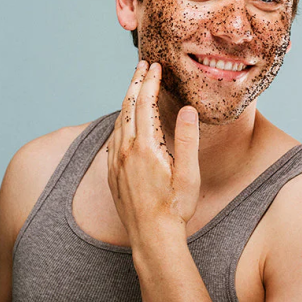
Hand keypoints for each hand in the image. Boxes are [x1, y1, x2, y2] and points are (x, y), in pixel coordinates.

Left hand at [106, 61, 200, 241]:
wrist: (151, 237)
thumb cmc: (175, 208)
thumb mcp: (189, 174)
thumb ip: (187, 140)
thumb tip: (187, 110)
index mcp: (145, 147)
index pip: (145, 104)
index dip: (149, 82)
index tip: (154, 66)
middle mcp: (126, 151)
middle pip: (127, 107)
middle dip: (134, 83)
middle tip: (141, 65)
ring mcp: (116, 162)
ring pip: (118, 122)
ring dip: (126, 100)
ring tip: (135, 87)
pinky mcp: (112, 173)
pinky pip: (113, 139)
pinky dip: (120, 121)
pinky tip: (125, 122)